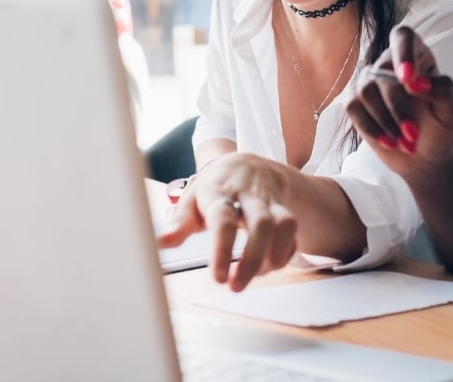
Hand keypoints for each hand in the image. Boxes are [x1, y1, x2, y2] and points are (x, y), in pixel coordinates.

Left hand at [155, 153, 297, 291]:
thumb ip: (178, 224)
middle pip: (261, 224)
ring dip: (273, 257)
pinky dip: (285, 253)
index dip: (222, 250)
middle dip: (252, 261)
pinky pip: (293, 232)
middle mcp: (248, 195)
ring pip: (284, 225)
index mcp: (219, 192)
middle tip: (236, 288)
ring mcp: (270, 201)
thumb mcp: (192, 201)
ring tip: (256, 275)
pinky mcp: (286, 208)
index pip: (223, 220)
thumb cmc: (214, 188)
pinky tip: (270, 264)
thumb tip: (159, 243)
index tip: (218, 279)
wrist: (247, 164)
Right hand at [346, 25, 452, 179]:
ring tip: (405, 142)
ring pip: (366, 90)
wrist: (425, 157)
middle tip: (413, 134)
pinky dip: (371, 127)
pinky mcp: (356, 102)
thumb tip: (414, 82)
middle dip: (397, 107)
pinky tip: (388, 141)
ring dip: (386, 121)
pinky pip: (353, 106)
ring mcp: (370, 82)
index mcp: (418, 56)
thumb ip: (442, 90)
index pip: (403, 37)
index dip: (403, 52)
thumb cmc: (442, 127)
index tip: (407, 79)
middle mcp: (391, 64)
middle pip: (383, 71)